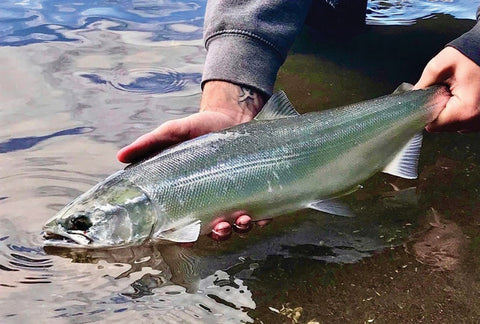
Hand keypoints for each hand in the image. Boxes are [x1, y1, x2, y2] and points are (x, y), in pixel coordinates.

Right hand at [117, 81, 266, 240]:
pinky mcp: (256, 189)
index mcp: (191, 193)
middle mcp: (214, 199)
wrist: (231, 114)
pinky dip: (262, 218)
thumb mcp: (173, 132)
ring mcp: (236, 195)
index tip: (188, 236)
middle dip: (219, 233)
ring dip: (241, 228)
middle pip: (215, 228)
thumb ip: (150, 144)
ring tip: (242, 220)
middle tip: (220, 227)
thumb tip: (121, 156)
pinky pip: (261, 211)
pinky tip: (262, 215)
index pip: (186, 222)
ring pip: (239, 224)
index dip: (186, 234)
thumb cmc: (200, 126)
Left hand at [414, 47, 479, 131]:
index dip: (427, 112)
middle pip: (445, 126)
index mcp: (465, 111)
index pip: (433, 125)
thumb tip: (413, 95)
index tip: (429, 99)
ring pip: (456, 124)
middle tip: (446, 90)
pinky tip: (466, 94)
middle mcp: (476, 120)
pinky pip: (467, 119)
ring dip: (452, 110)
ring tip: (458, 90)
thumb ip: (424, 83)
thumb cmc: (473, 54)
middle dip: (440, 109)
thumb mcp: (441, 64)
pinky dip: (462, 109)